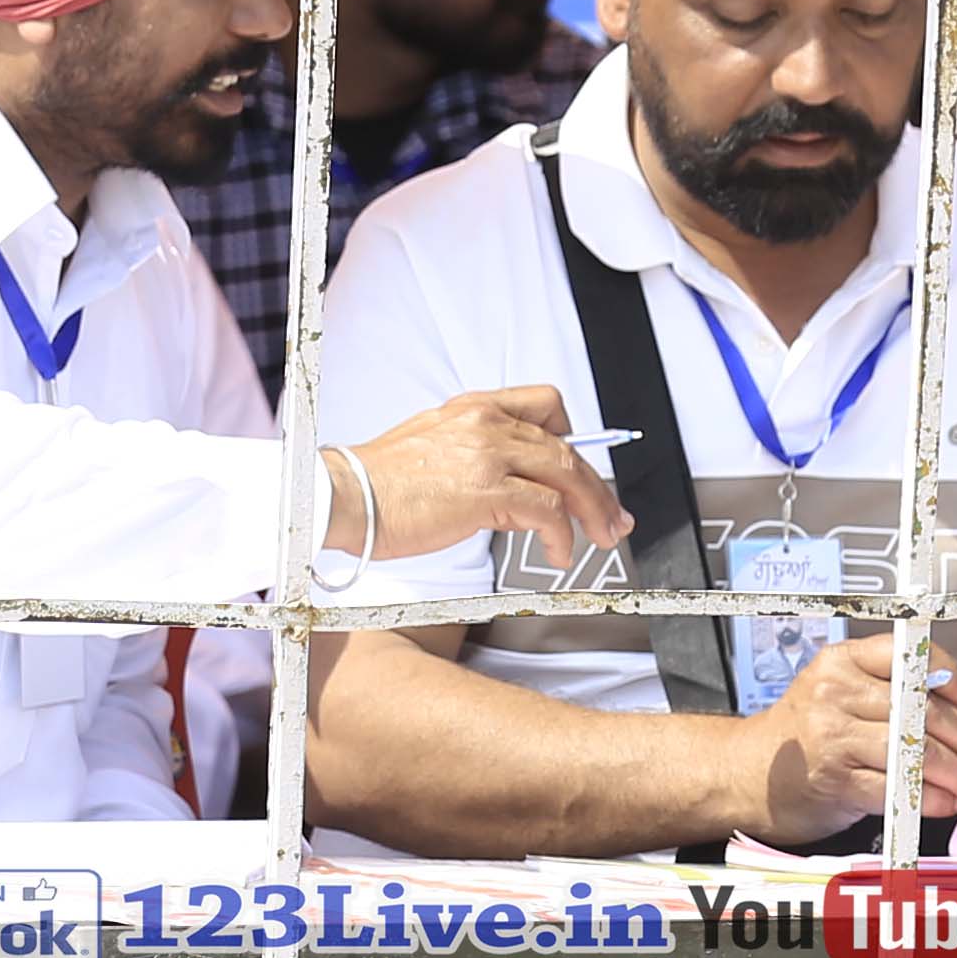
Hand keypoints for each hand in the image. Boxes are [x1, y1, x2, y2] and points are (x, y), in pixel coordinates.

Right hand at [339, 386, 628, 569]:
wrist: (344, 496)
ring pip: (567, 475)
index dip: (574, 437)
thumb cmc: (377, 484)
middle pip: (566, 447)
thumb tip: (504, 484)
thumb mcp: (430, 446)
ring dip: (592, 512)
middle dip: (598, 488)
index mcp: (473, 407)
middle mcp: (485, 422)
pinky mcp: (486, 491)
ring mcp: (488, 454)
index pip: (546, 404)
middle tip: (612, 517)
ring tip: (598, 539)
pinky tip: (556, 553)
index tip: (582, 469)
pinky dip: (561, 536)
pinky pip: (546, 511)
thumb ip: (471, 452)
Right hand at [745, 632, 956, 845]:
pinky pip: (898, 788)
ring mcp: (832, 736)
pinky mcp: (834, 779)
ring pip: (915, 752)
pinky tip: (947, 804)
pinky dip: (931, 799)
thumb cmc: (805, 737)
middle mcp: (835, 692)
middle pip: (921, 712)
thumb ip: (899, 701)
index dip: (950, 679)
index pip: (910, 657)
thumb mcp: (841, 698)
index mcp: (843, 662)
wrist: (746, 774)